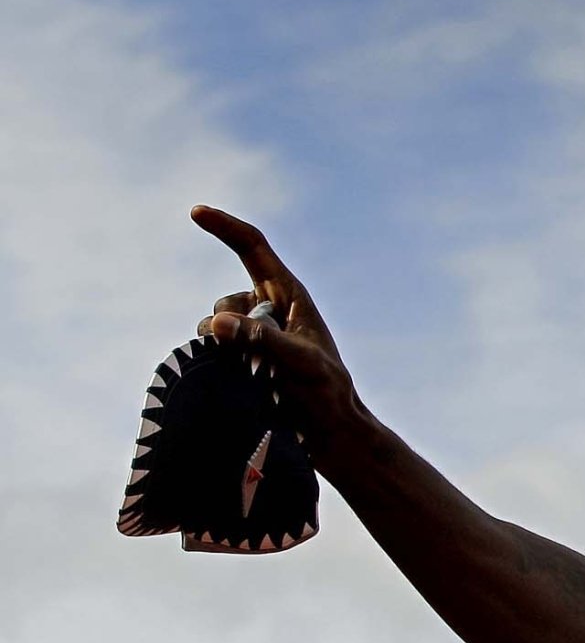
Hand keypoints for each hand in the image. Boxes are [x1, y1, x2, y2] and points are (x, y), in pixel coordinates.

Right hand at [191, 206, 361, 457]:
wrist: (330, 430)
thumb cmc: (325, 393)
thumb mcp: (297, 362)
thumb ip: (258, 340)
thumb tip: (214, 322)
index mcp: (291, 294)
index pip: (252, 248)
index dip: (225, 227)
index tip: (195, 211)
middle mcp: (271, 307)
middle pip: (226, 299)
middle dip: (225, 324)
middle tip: (260, 361)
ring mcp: (258, 331)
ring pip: (215, 327)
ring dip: (222, 349)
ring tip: (260, 377)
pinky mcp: (248, 355)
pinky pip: (215, 348)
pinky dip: (217, 361)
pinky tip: (241, 382)